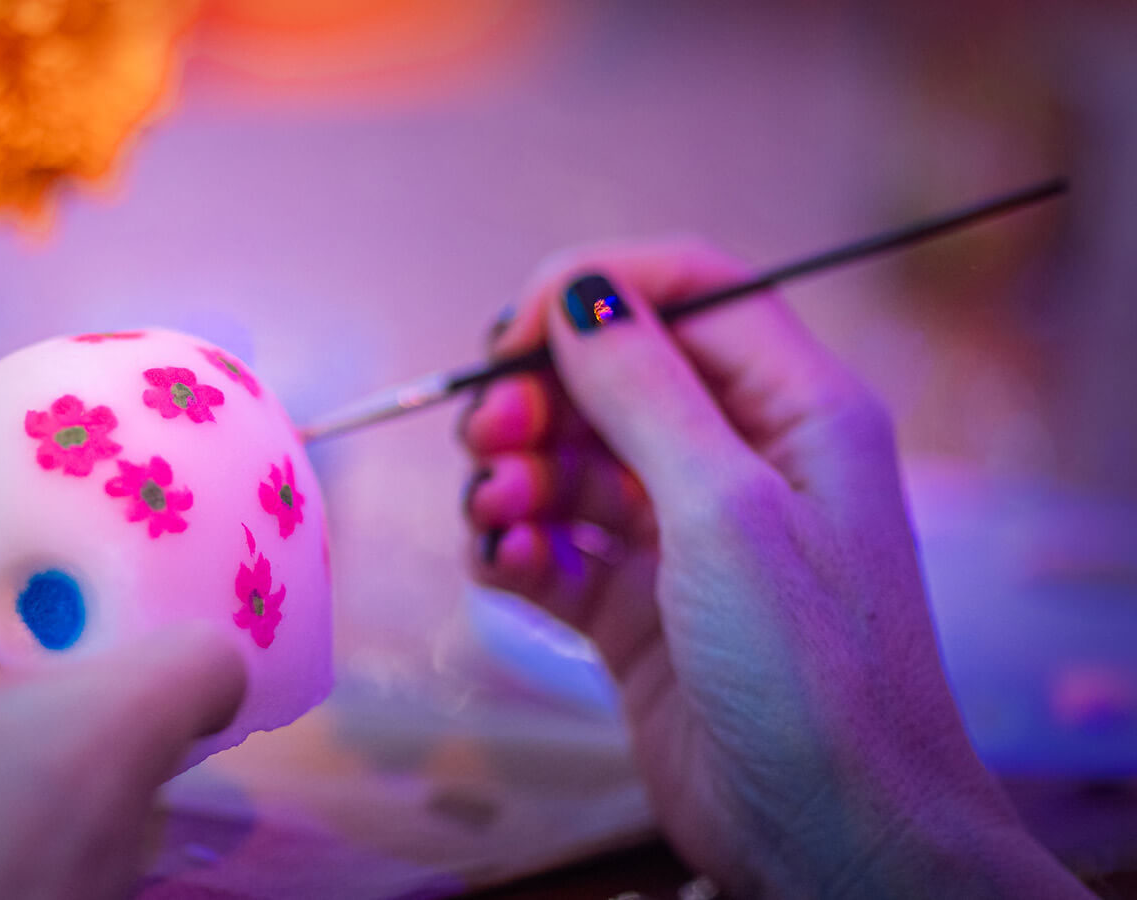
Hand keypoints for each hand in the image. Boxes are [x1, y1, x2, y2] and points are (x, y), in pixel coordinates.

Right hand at [460, 240, 1086, 897]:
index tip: (516, 330)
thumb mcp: (725, 508)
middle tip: (487, 433)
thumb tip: (580, 291)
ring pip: (575, 462)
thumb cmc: (812, 670)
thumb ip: (645, 390)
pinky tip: (502, 560)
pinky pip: (558, 544)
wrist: (829, 835)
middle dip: (540, 395)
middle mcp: (743, 462)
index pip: (694, 295)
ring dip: (516, 473)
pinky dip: (518, 543)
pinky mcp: (639, 609)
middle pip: (616, 378)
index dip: (598, 293)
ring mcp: (686, 539)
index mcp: (799, 411)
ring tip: (494, 510)